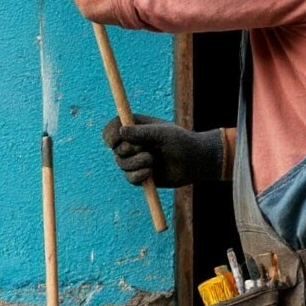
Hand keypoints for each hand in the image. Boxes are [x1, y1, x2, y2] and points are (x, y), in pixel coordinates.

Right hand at [101, 114, 224, 187]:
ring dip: (136, 162)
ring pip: (122, 164)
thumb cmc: (181, 142)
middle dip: (128, 150)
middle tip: (146, 149)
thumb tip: (121, 131)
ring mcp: (136, 160)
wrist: (195, 162)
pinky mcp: (141, 176)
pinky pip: (130, 178)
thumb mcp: (162, 134)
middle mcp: (133, 144)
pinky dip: (138, 175)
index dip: (110, 134)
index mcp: (135, 127)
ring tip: (153, 160)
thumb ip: (142, 133)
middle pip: (116, 149)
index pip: (113, 128)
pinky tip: (150, 173)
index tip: (114, 140)